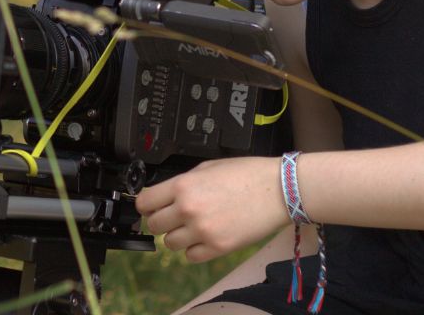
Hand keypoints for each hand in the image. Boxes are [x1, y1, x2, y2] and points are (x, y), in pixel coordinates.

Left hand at [135, 156, 289, 261]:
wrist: (279, 190)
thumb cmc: (247, 174)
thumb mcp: (207, 168)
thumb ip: (183, 183)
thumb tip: (164, 194)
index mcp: (183, 186)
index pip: (144, 202)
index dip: (146, 204)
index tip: (150, 206)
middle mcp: (189, 210)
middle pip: (154, 225)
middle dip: (161, 220)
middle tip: (173, 216)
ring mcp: (203, 231)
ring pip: (169, 243)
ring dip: (177, 236)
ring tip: (192, 226)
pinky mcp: (218, 248)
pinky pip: (190, 256)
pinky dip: (193, 249)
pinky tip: (204, 237)